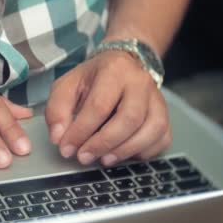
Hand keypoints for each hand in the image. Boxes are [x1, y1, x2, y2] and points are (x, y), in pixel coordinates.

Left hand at [45, 51, 170, 165]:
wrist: (122, 63)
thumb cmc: (93, 78)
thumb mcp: (67, 85)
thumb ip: (57, 109)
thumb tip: (58, 138)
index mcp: (114, 70)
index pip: (99, 105)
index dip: (81, 131)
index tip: (66, 148)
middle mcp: (140, 82)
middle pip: (130, 119)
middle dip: (104, 143)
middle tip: (84, 157)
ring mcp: (157, 98)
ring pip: (152, 129)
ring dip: (125, 150)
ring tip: (104, 159)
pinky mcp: (165, 114)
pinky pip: (162, 138)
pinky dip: (145, 152)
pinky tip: (124, 154)